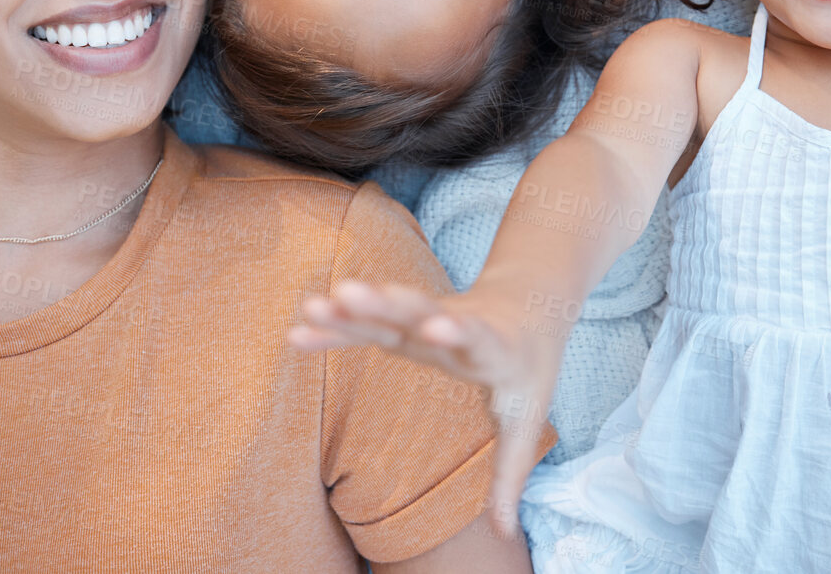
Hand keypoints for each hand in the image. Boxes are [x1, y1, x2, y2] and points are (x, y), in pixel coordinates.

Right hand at [289, 280, 563, 537]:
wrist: (529, 305)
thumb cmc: (526, 371)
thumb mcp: (526, 419)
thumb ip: (509, 474)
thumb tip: (504, 536)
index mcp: (494, 348)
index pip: (475, 336)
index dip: (457, 331)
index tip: (437, 326)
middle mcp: (457, 325)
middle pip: (423, 312)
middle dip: (390, 304)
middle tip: (353, 293)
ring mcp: (427, 317)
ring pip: (392, 308)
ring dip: (358, 306)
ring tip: (326, 301)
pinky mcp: (405, 319)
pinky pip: (367, 323)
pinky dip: (336, 328)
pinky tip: (300, 329)